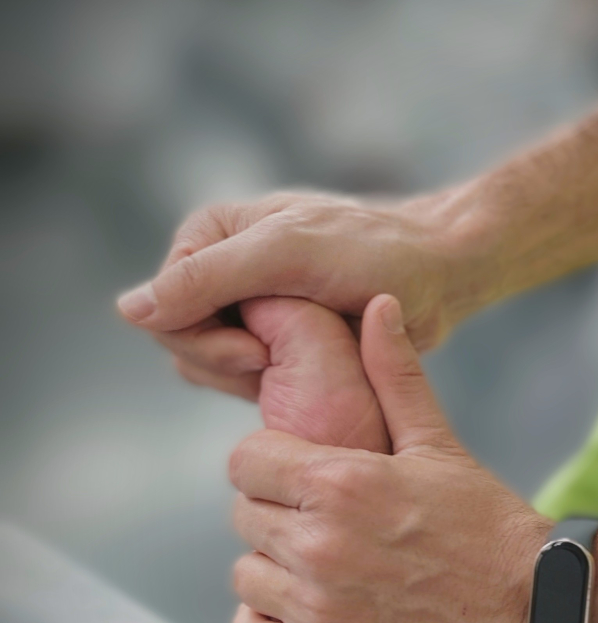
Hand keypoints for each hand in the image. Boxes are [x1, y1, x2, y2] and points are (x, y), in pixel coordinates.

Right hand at [117, 189, 490, 398]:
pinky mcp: (280, 343)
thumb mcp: (286, 256)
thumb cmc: (375, 254)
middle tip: (281, 362)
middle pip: (183, 342)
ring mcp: (250, 309)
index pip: (164, 308)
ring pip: (213, 368)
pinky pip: (250, 381)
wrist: (442, 274)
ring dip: (253, 378)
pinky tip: (313, 380)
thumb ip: (207, 279)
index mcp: (211, 235)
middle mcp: (222, 269)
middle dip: (229, 360)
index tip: (260, 352)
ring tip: (307, 363)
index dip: (203, 340)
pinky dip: (274, 388)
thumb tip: (130, 312)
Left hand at [229, 294, 547, 622]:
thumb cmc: (493, 527)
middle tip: (324, 528)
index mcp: (342, 482)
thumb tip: (378, 302)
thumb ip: (397, 377)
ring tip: (325, 573)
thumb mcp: (442, 448)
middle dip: (279, 517)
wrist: (540, 615)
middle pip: (245, 519)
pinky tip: (313, 615)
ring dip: (275, 573)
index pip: (245, 463)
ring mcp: (321, 611)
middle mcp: (320, 545)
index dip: (270, 466)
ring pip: (245, 578)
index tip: (300, 480)